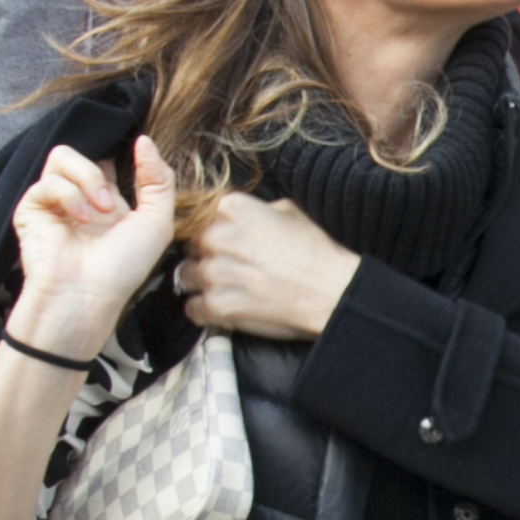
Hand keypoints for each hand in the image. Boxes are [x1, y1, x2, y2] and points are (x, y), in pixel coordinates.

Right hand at [7, 136, 180, 355]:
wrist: (87, 296)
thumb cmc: (123, 268)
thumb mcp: (157, 223)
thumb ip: (158, 180)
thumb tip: (144, 141)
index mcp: (108, 202)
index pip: (108, 160)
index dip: (120, 154)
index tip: (136, 152)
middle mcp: (80, 199)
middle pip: (83, 151)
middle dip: (99, 169)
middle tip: (110, 203)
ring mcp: (54, 202)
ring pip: (62, 155)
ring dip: (87, 179)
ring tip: (99, 212)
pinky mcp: (31, 208)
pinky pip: (48, 181)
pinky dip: (69, 196)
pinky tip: (80, 220)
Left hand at [177, 193, 361, 342]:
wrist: (333, 293)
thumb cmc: (316, 253)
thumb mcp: (289, 211)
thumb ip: (254, 209)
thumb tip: (238, 216)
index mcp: (232, 208)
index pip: (199, 217)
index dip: (211, 233)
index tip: (223, 245)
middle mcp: (215, 236)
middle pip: (189, 246)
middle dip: (205, 257)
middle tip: (230, 269)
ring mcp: (213, 272)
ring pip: (185, 276)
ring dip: (202, 284)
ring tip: (229, 290)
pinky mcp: (217, 305)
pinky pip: (192, 308)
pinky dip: (207, 311)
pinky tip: (229, 308)